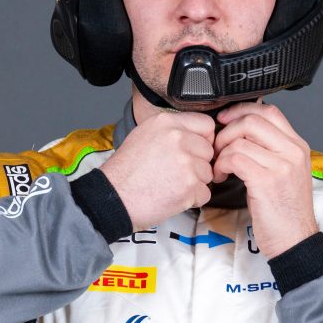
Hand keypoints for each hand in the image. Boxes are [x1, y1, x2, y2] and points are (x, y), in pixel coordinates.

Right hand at [99, 110, 215, 229]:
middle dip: (198, 164)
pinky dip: (193, 199)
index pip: (206, 125)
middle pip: (208, 150)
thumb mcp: (143, 135)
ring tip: (171, 185)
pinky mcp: (189, 186)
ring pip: (208, 173)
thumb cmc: (124, 172)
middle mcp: (178, 138)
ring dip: (195, 183)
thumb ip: (171, 131)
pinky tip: (173, 197)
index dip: (203, 140)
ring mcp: (185, 163)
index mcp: (166, 123)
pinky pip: (205, 193)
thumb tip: (194, 136)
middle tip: (177, 173)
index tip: (194, 150)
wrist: (113, 198)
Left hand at [213, 101, 318, 254]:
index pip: (269, 111)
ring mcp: (281, 165)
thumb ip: (270, 150)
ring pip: (240, 139)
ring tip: (219, 167)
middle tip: (216, 147)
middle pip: (252, 120)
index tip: (225, 119)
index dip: (242, 110)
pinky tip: (220, 176)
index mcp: (298, 146)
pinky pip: (235, 158)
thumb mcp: (285, 173)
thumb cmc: (285, 211)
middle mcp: (293, 151)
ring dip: (221, 151)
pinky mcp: (266, 180)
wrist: (295, 240)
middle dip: (226, 130)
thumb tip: (242, 130)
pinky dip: (221, 165)